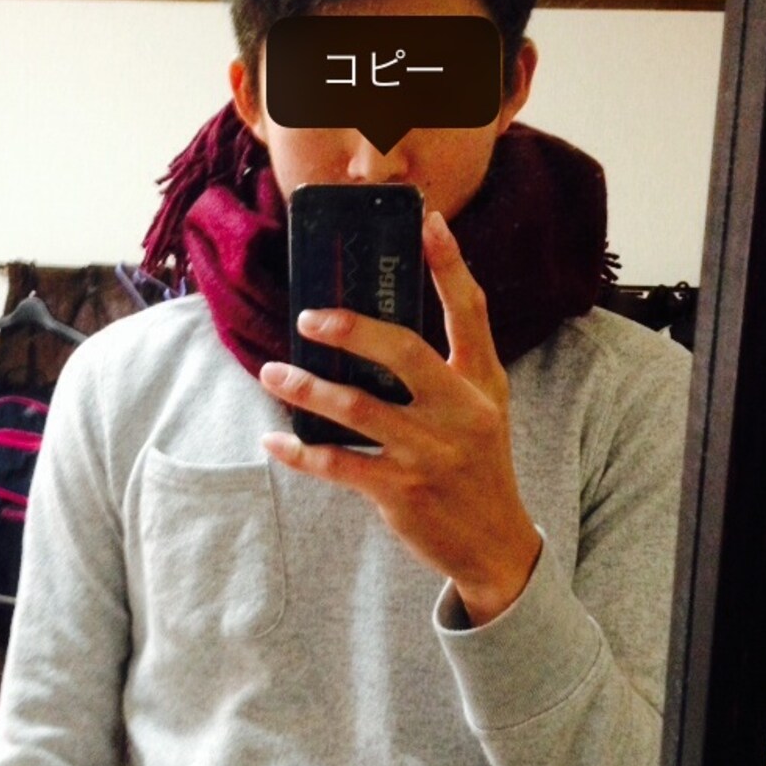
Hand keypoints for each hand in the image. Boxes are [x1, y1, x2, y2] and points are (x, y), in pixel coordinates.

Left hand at [260, 210, 541, 625]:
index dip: (450, 265)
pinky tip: (274, 441)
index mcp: (482, 382)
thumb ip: (451, 363)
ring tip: (272, 372)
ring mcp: (429, 453)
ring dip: (306, 389)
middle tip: (308, 318)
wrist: (494, 544)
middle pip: (404, 352)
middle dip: (352, 329)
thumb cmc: (478, 461)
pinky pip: (339, 465)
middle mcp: (461, 412)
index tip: (426, 221)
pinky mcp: (401, 491)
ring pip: (358, 409)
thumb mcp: (484, 406)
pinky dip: (300, 454)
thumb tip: (386, 319)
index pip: (471, 312)